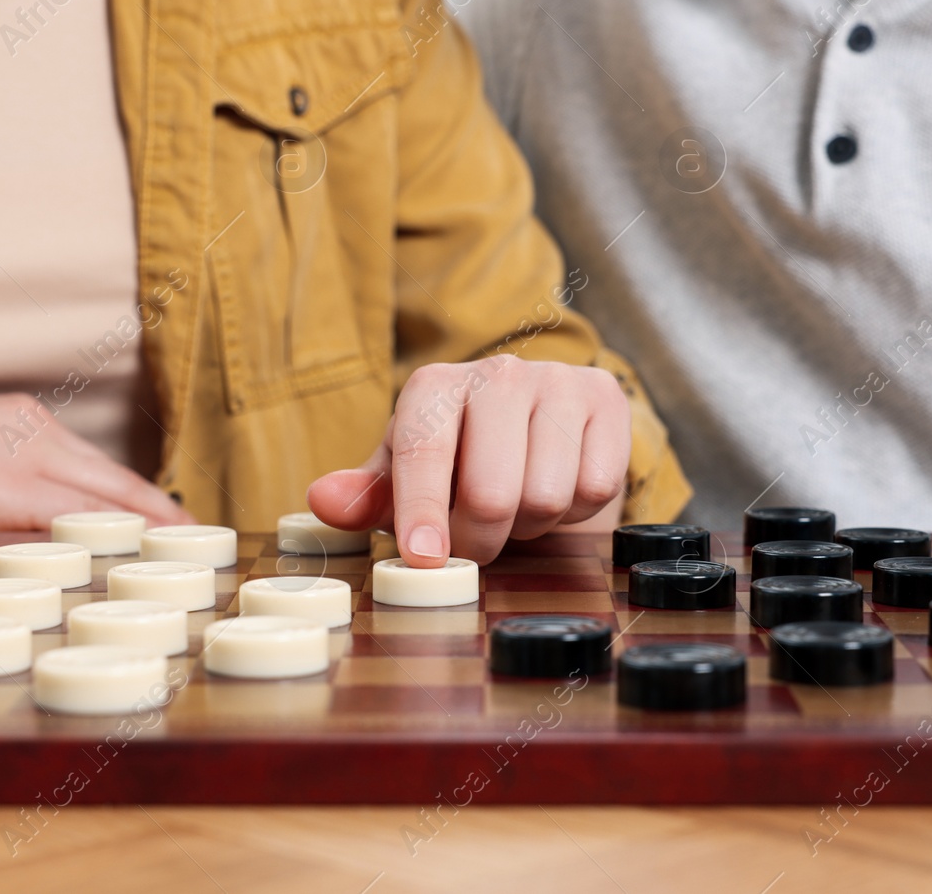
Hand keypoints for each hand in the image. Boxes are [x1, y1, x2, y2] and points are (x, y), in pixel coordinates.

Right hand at [0, 394, 189, 551]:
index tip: (173, 521)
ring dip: (145, 533)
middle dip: (163, 515)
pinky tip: (130, 566)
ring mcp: (17, 459)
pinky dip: (104, 544)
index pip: (98, 466)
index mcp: (20, 420)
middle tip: (201, 544)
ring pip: (102, 499)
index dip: (140, 498)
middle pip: (116, 481)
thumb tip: (20, 519)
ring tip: (182, 561)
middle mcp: (30, 431)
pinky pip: (68, 522)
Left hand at [306, 357, 628, 566]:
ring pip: (548, 496)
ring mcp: (557, 381)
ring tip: (518, 506)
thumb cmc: (460, 455)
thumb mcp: (405, 474)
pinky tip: (558, 486)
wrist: (537, 422)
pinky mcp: (607, 399)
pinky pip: (596, 487)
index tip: (425, 558)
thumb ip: (366, 495)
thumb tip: (324, 501)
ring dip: (532, 524)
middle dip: (482, 539)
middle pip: (492, 492)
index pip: (424, 453)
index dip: (423, 512)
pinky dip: (577, 510)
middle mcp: (497, 373)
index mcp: (435, 387)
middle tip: (477, 540)